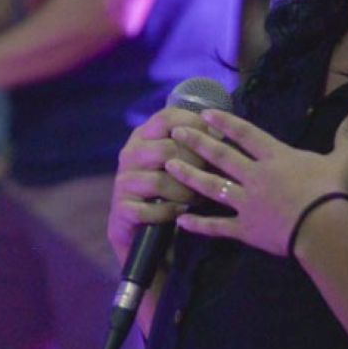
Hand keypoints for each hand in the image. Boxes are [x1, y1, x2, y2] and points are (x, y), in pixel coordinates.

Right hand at [107, 106, 216, 266]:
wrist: (141, 229)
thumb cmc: (169, 191)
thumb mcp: (178, 163)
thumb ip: (194, 147)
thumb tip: (225, 135)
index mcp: (143, 136)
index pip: (167, 118)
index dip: (194, 125)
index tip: (217, 139)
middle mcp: (130, 153)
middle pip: (167, 149)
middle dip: (195, 165)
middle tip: (210, 177)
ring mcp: (123, 180)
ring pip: (160, 181)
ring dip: (185, 193)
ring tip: (198, 199)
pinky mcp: (122, 207)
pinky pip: (151, 209)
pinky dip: (170, 212)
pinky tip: (181, 213)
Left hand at [166, 104, 347, 257]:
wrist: (324, 229)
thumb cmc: (332, 192)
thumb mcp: (344, 159)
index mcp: (275, 158)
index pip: (244, 134)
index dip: (224, 123)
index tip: (203, 114)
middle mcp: (255, 176)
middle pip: (220, 156)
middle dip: (195, 143)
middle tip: (174, 133)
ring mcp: (247, 203)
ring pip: (210, 186)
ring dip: (188, 176)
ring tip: (167, 167)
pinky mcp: (246, 229)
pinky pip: (218, 226)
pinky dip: (199, 225)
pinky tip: (180, 221)